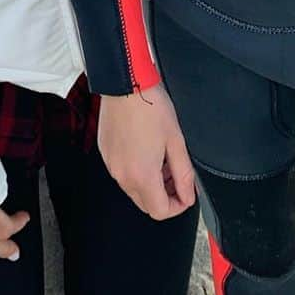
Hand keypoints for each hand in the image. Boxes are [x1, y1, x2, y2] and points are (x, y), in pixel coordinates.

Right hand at [98, 84, 196, 220]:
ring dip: (150, 183)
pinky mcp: (105, 153)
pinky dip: (135, 170)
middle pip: (146, 204)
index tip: (185, 193)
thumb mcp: (176, 141)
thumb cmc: (151, 107)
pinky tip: (145, 148)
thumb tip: (189, 195)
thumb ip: (184, 174)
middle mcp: (122, 175)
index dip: (178, 207)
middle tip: (175, 175)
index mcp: (142, 176)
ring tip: (161, 158)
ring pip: (133, 189)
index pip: (160, 211)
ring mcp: (111, 164)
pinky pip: (122, 172)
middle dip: (164, 196)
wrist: (126, 83)